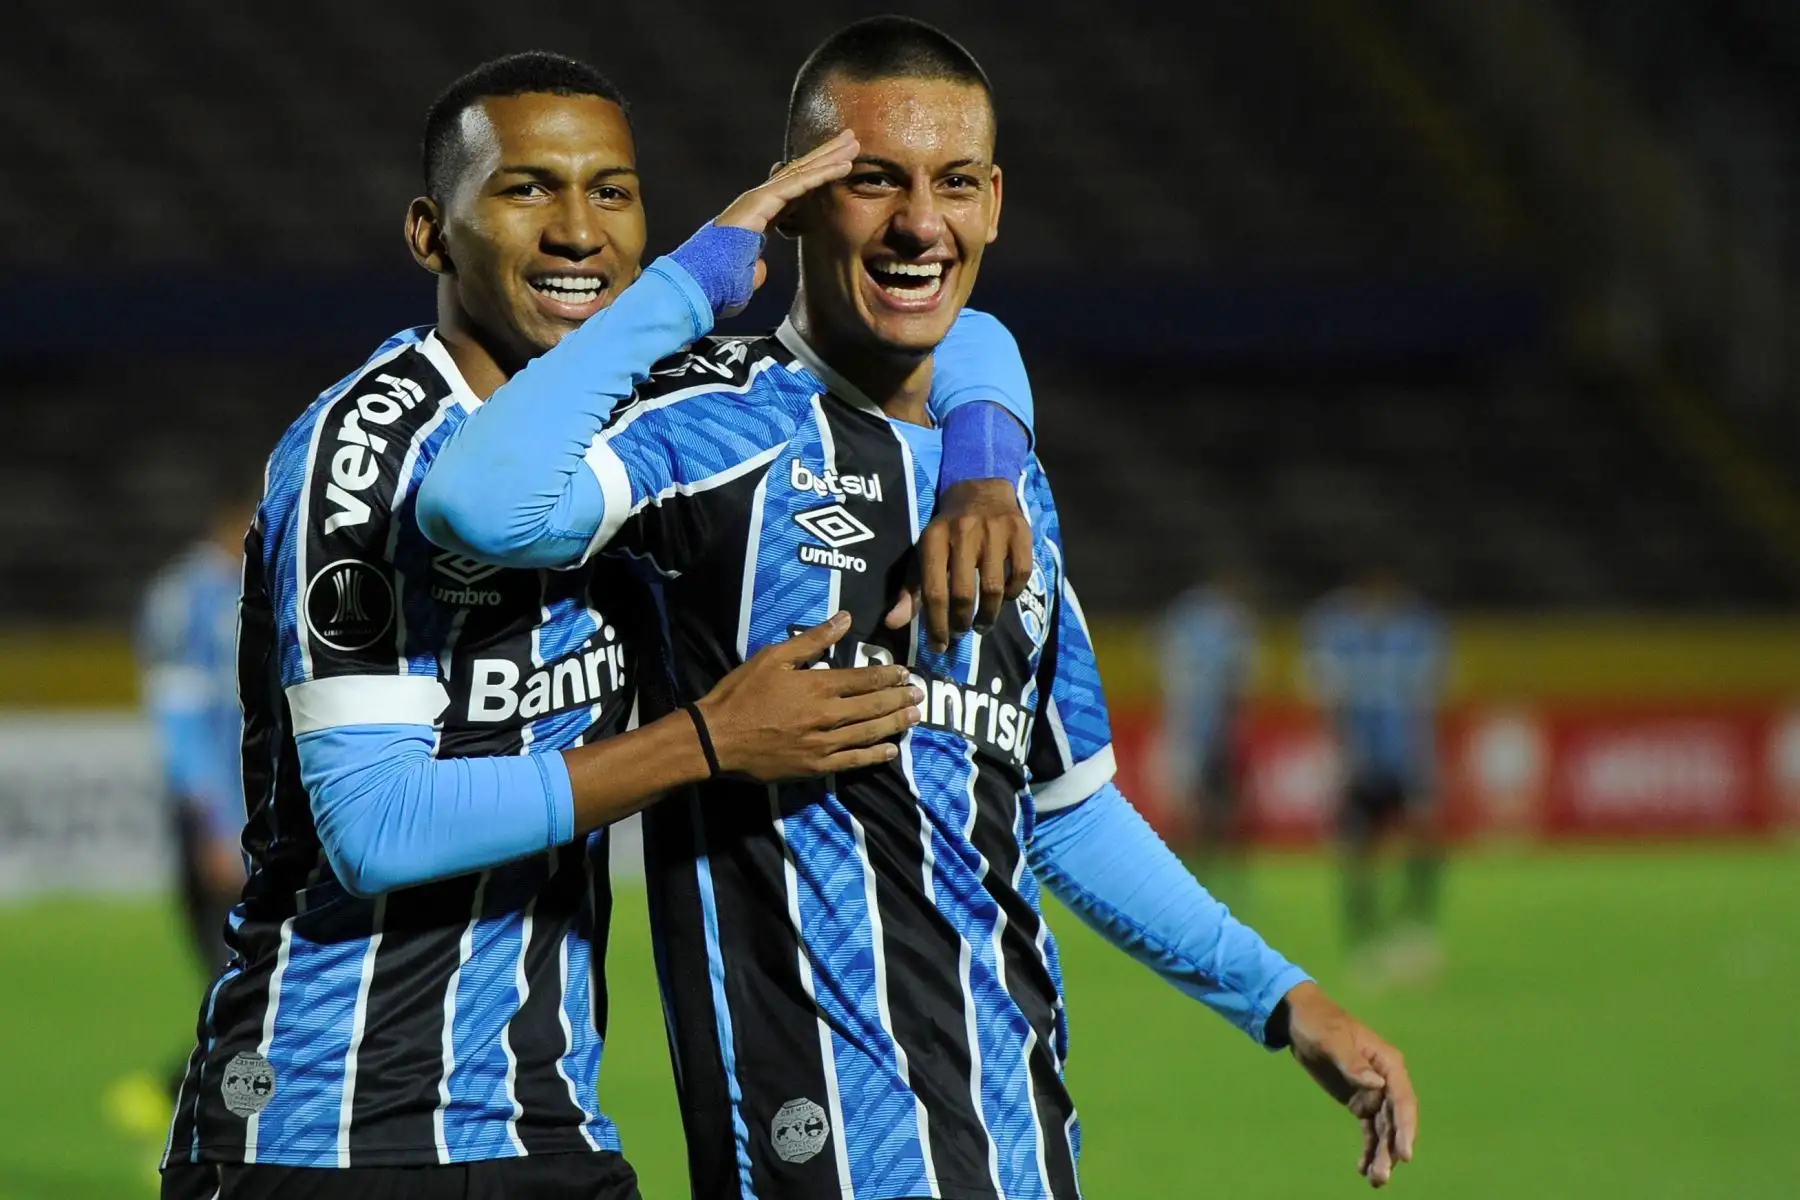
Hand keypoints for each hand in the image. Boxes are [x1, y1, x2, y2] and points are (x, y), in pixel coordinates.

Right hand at [696, 611, 922, 779]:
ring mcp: (824, 744)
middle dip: (899, 699)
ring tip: (914, 717)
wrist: (716, 738)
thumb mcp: (773, 656)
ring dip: (895, 724)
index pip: (864, 679)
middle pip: (873, 706)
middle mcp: (828, 716)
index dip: (889, 676)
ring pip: (869, 733)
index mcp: (818, 686)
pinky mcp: (815, 767)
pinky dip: (875, 756)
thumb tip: (845, 618)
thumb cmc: (741, 693)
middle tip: (919, 694)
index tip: (905, 673)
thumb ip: (812, 640)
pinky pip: (853, 762)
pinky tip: (891, 751)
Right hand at [713, 129, 859, 299]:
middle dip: (826, 155)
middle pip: (799, 173)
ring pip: (801, 172)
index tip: (837, 167)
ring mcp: (758, 199)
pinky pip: (798, 184)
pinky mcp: (762, 202)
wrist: (699, 284)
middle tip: (850, 140)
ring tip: (853, 142)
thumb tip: (759, 268)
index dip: (816, 177)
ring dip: (830, 157)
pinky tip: (844, 166)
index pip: (793, 192)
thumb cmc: (718, 284)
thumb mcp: (745, 275)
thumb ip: (755, 267)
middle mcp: (758, 201)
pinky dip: (823, 174)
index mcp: (758, 217)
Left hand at [884, 479, 1033, 650]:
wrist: (980, 491)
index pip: (934, 592)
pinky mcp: (1020, 531)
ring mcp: (994, 531)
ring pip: (993, 588)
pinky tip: (1005, 597)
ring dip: (988, 615)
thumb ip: (911, 591)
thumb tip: (892, 624)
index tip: (940, 645)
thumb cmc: (948, 532)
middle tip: (962, 632)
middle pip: (963, 594)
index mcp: (933, 540)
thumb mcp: (924, 555)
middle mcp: (963, 533)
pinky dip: (1013, 593)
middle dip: (962, 622)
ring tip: (983, 624)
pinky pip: (1020, 574)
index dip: (937, 625)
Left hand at [1284, 982, 1417, 1187]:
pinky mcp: (1360, 1102)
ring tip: (1375, 1181)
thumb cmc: (1318, 1023)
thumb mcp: (1331, 1039)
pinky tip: (1363, 1169)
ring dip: (1382, 1155)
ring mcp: (1375, 1093)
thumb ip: (1352, 1062)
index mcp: (1388, 1063)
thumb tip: (1377, 1085)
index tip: (1405, 1155)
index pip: (1403, 1100)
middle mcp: (1387, 1080)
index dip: (1406, 1128)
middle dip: (1392, 1149)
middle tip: (1382, 1177)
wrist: (1300, 1019)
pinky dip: (1369, 1148)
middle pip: (1396, 1120)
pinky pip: (1369, 1129)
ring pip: (1384, 1130)